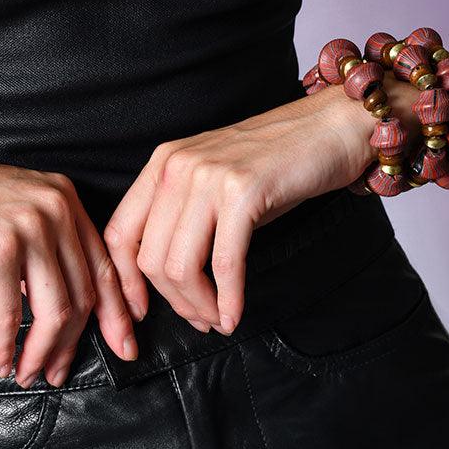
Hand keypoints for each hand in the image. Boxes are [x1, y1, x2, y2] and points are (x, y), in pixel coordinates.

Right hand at [0, 137, 138, 389]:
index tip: (124, 343)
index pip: (104, 262)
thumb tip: (65, 303)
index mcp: (62, 195)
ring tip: (29, 373)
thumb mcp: (12, 207)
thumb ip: (45, 242)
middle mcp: (54, 206)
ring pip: (56, 311)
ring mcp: (28, 225)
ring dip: (43, 353)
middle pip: (84, 292)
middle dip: (76, 343)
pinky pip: (11, 315)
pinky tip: (0, 361)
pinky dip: (6, 347)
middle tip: (60, 372)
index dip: (117, 310)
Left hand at [102, 85, 403, 334]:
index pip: (120, 232)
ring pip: (180, 266)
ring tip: (219, 319)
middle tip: (200, 320)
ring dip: (200, 306)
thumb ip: (182, 218)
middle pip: (149, 259)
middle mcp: (178, 166)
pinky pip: (223, 263)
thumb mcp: (213, 183)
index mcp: (163, 163)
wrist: (328, 127)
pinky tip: (235, 313)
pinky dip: (228, 299)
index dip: (124, 282)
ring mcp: (209, 177)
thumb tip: (166, 282)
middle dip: (173, 302)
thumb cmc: (274, 163)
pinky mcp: (243, 192)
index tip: (138, 313)